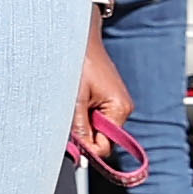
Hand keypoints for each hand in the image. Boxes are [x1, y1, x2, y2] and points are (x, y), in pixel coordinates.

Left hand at [80, 31, 137, 169]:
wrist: (81, 38)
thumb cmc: (80, 62)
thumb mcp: (75, 99)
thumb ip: (79, 129)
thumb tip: (80, 154)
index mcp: (120, 109)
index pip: (106, 146)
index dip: (87, 149)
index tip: (70, 142)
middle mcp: (123, 109)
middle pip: (102, 139)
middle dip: (84, 134)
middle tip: (70, 115)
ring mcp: (117, 104)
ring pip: (97, 128)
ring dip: (83, 122)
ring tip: (74, 102)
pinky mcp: (109, 99)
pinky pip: (96, 117)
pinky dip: (84, 113)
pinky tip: (78, 99)